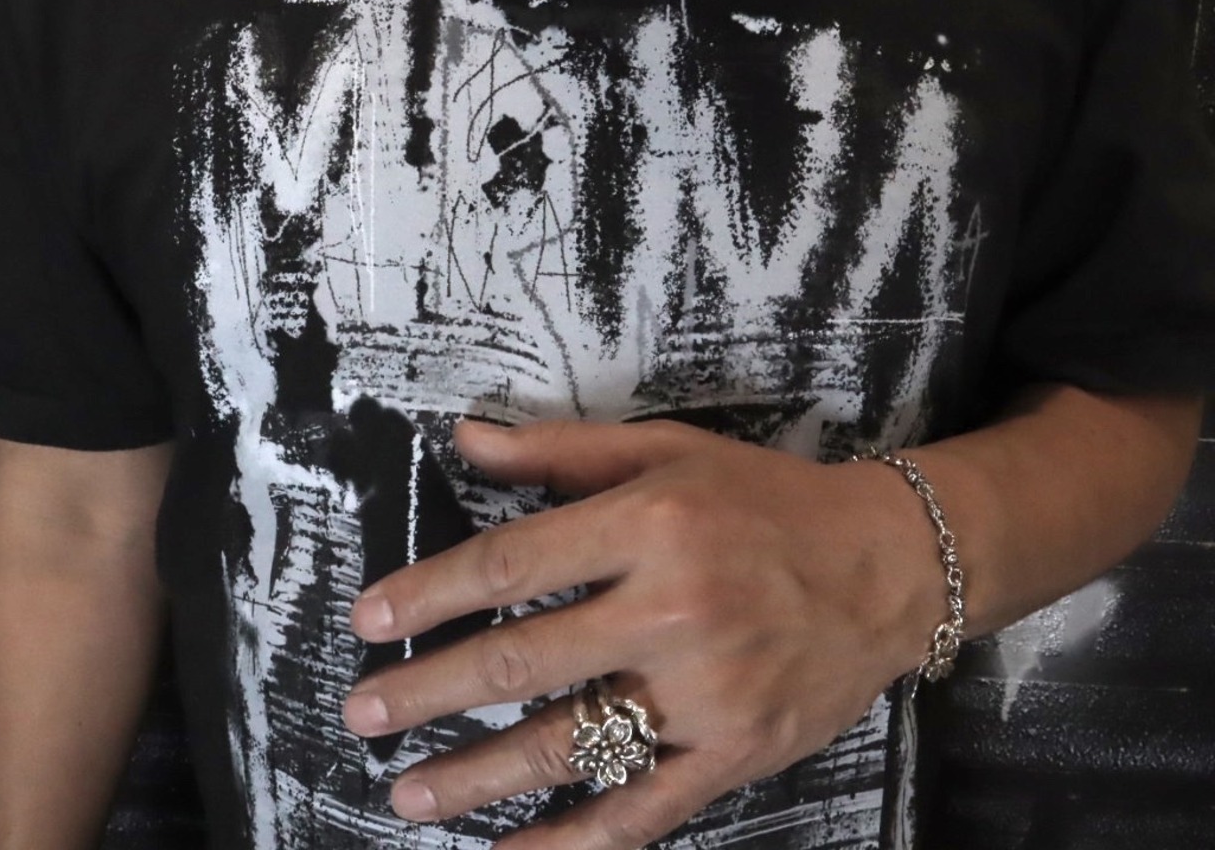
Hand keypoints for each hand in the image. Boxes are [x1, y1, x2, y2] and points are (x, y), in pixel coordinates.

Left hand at [342, 417, 939, 848]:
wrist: (886, 563)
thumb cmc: (764, 497)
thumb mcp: (668, 449)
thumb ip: (562, 449)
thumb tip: (466, 438)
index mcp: (650, 524)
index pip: (511, 565)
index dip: (430, 594)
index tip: (370, 620)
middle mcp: (672, 610)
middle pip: (522, 662)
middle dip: (428, 691)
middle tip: (362, 713)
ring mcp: (705, 694)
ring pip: (569, 746)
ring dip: (477, 776)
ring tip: (408, 792)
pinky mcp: (734, 755)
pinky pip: (640, 812)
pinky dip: (570, 843)